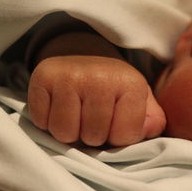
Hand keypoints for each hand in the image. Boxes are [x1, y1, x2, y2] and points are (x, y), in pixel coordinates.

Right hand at [27, 55, 165, 145]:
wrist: (82, 52)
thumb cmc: (112, 86)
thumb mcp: (140, 100)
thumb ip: (150, 120)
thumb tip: (148, 130)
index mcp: (129, 83)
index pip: (123, 137)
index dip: (117, 138)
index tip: (114, 122)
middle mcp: (99, 77)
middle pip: (91, 137)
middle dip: (91, 135)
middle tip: (90, 118)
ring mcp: (67, 76)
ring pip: (63, 133)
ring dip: (68, 131)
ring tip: (74, 115)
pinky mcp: (42, 77)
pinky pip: (41, 121)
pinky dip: (47, 121)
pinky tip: (57, 107)